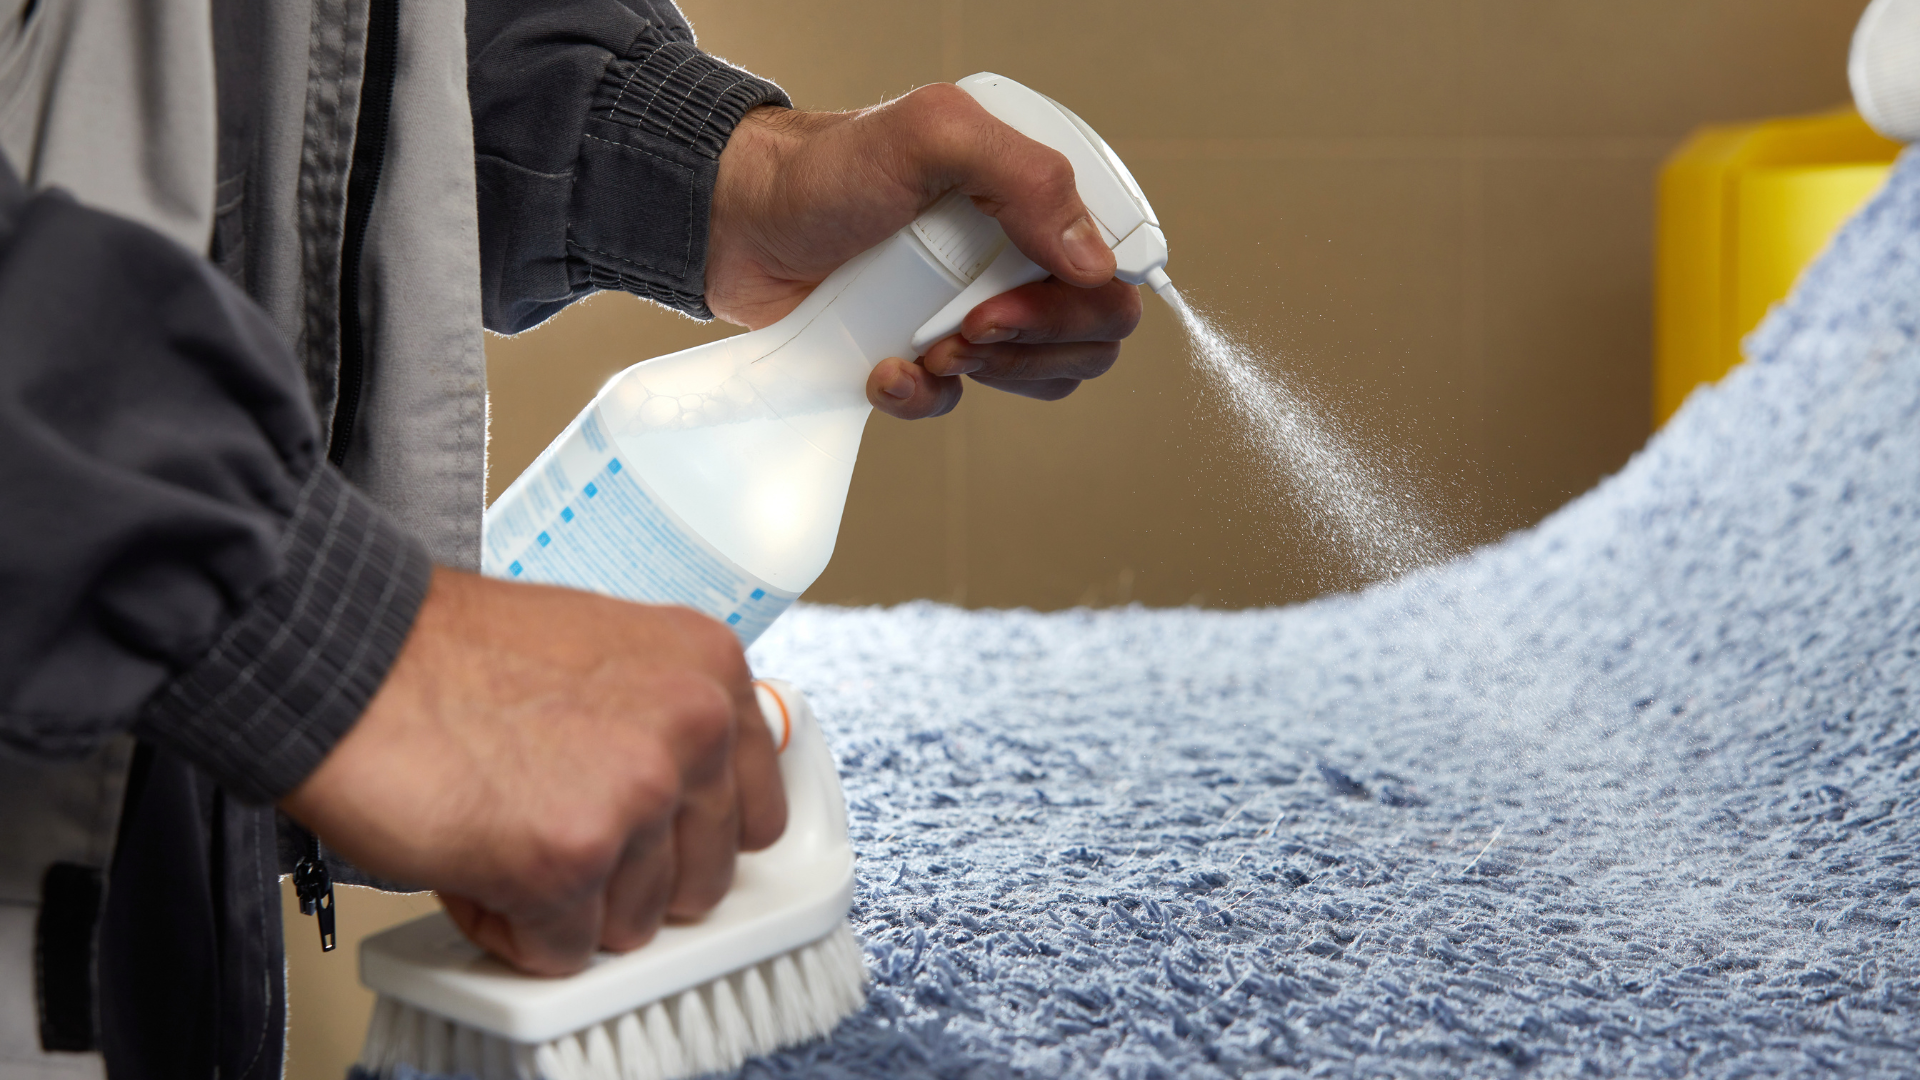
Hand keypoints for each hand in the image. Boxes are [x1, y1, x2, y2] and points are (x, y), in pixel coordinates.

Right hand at [280, 569, 785, 975]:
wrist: (347, 655)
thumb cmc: (448, 655)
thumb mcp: (601, 653)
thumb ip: (659, 721)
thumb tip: (685, 805)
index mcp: (708, 669)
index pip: (758, 809)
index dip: (693, 839)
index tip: (655, 842)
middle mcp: (692, 727)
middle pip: (702, 880)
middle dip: (629, 879)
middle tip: (557, 834)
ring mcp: (637, 796)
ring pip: (633, 926)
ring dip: (564, 904)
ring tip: (503, 833)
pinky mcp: (569, 860)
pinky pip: (560, 952)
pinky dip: (510, 928)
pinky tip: (473, 863)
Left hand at [708, 85, 1142, 419]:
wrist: (738, 224)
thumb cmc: (826, 168)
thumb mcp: (933, 137)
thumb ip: (1025, 178)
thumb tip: (1096, 264)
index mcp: (1036, 196)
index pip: (1118, 268)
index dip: (1083, 301)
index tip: (1010, 300)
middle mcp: (1019, 253)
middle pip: (1094, 333)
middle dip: (1033, 343)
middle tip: (966, 328)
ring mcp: (977, 307)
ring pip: (1041, 375)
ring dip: (988, 373)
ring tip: (927, 346)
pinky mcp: (927, 353)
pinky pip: (961, 401)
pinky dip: (925, 397)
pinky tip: (885, 369)